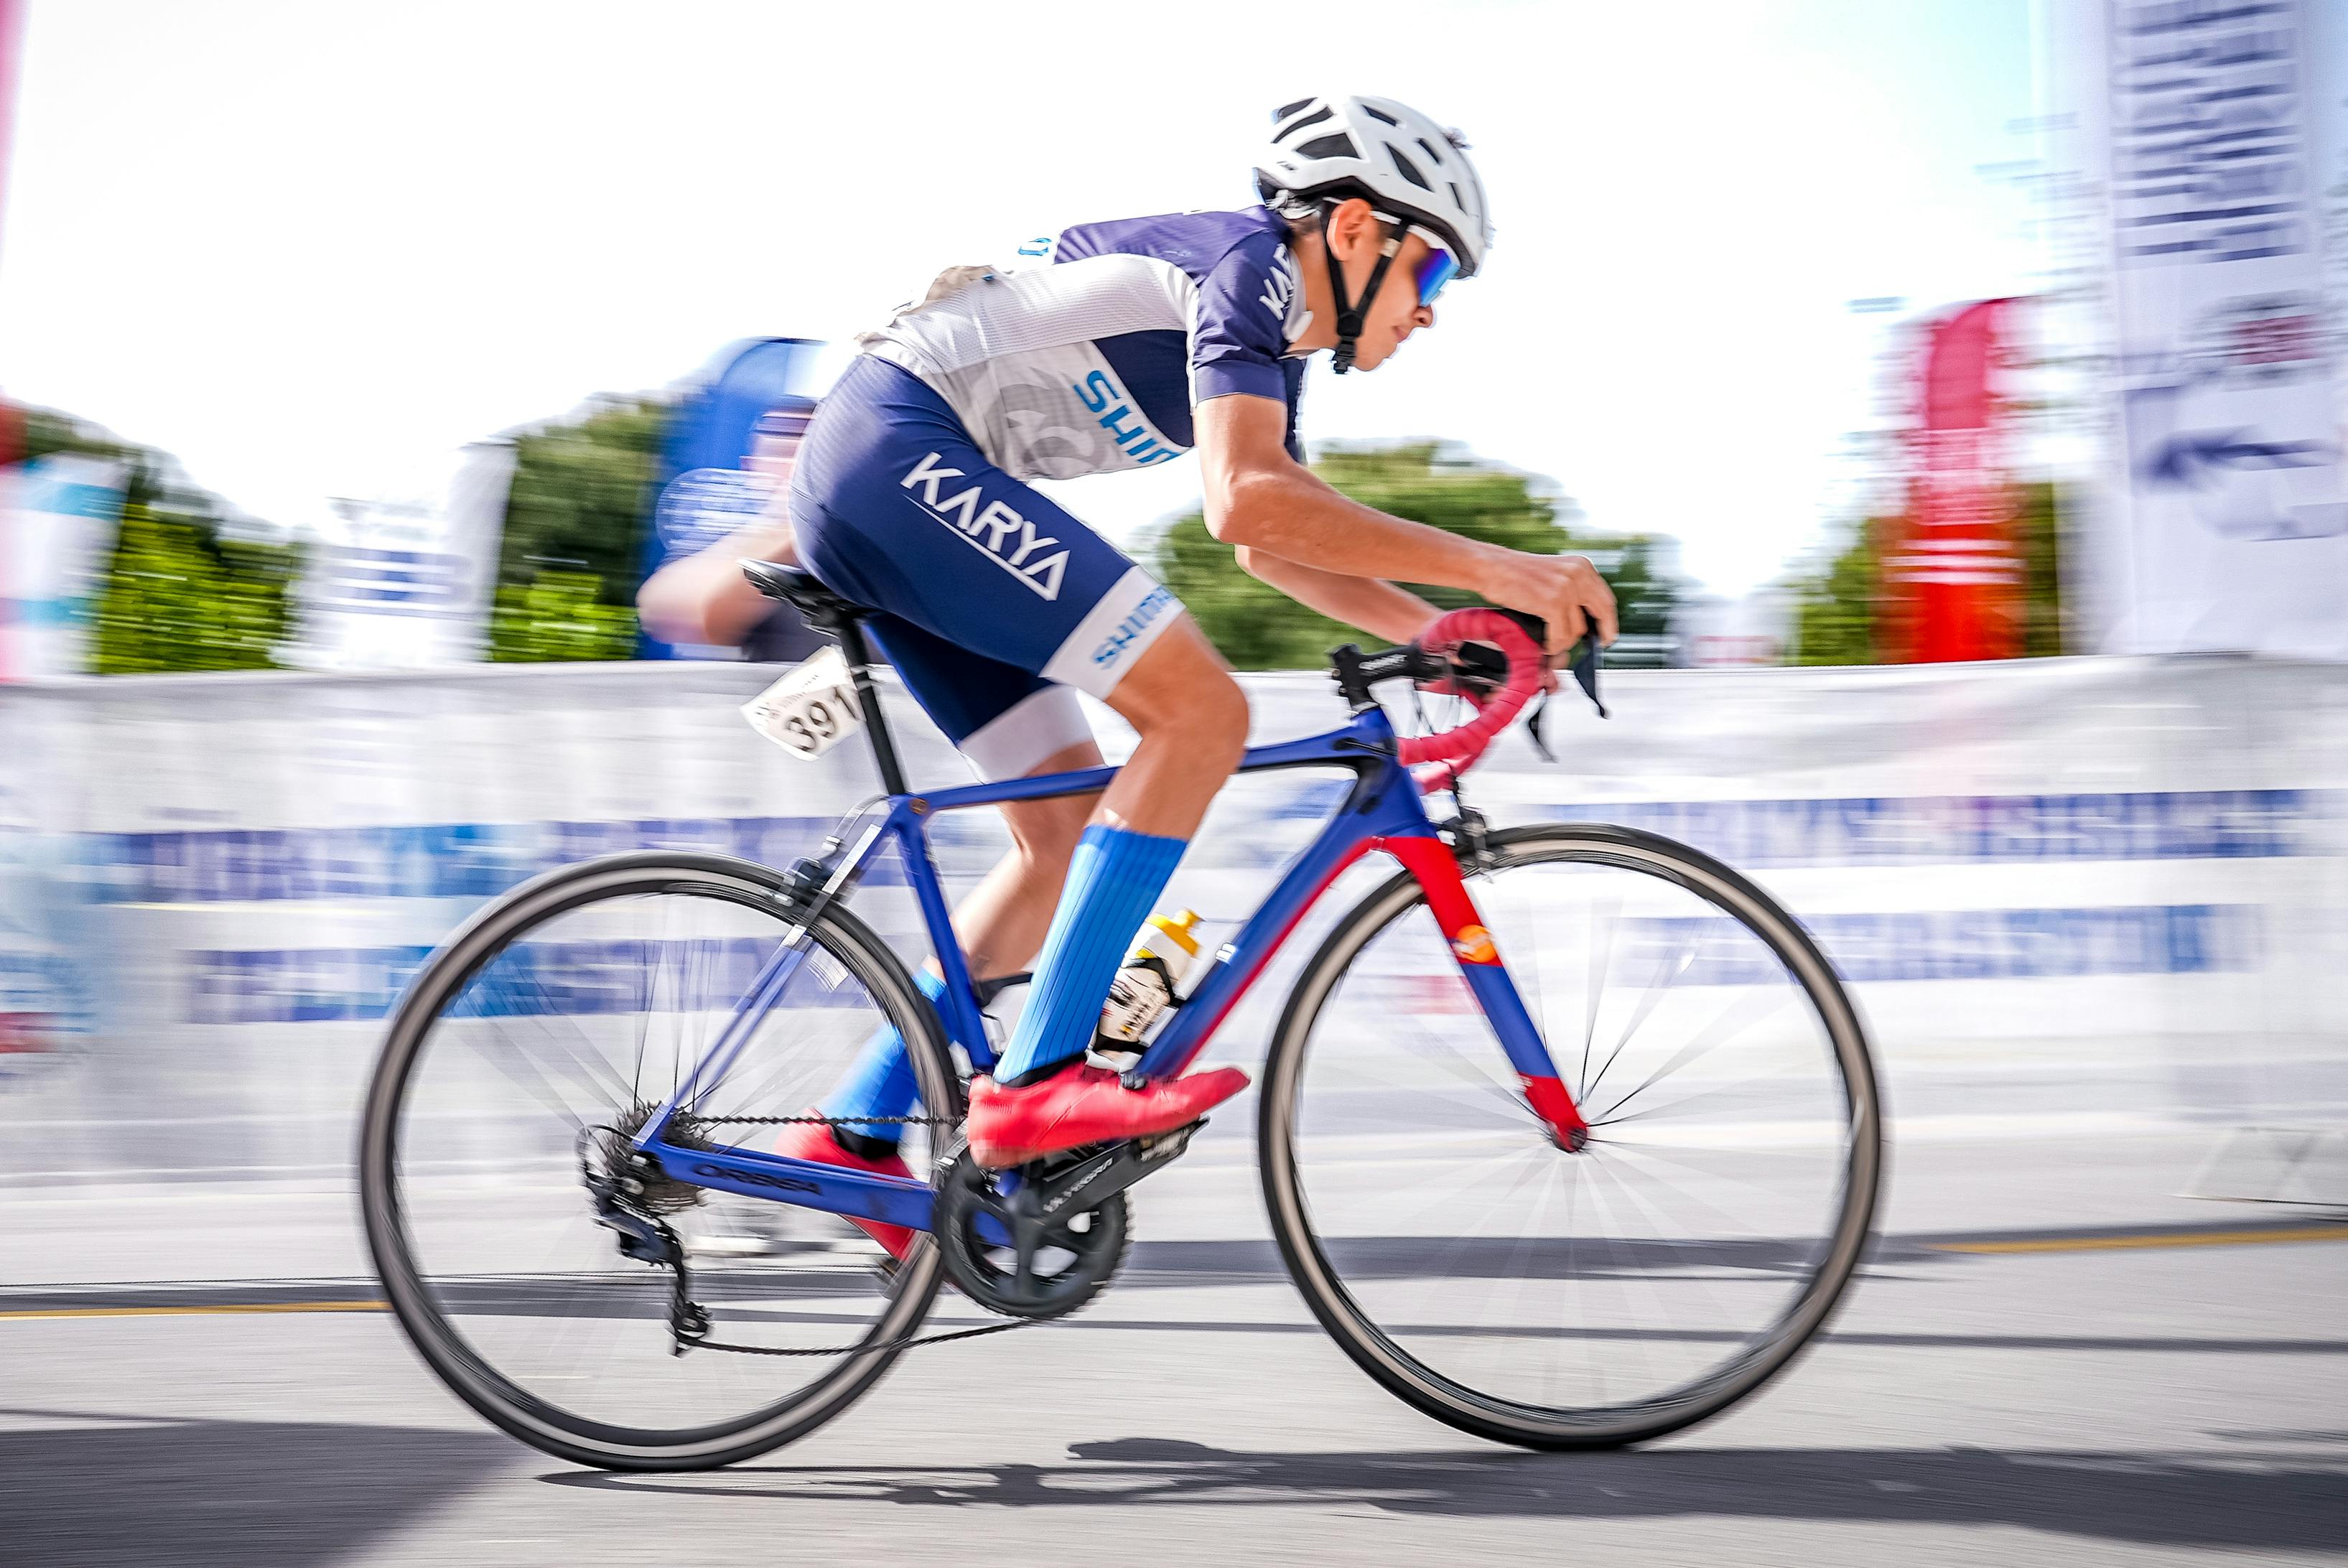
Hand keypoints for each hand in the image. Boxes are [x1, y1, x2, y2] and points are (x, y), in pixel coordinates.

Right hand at [1479, 551, 1618, 657]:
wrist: (1491, 567)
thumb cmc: (1516, 573)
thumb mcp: (1554, 574)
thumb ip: (1573, 590)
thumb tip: (1586, 620)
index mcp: (1581, 566)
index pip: (1606, 598)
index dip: (1609, 620)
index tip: (1608, 633)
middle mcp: (1578, 574)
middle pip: (1603, 613)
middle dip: (1602, 633)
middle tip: (1599, 645)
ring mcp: (1566, 589)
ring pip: (1578, 630)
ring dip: (1564, 641)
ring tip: (1552, 641)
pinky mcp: (1553, 603)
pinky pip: (1561, 636)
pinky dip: (1553, 645)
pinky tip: (1545, 644)